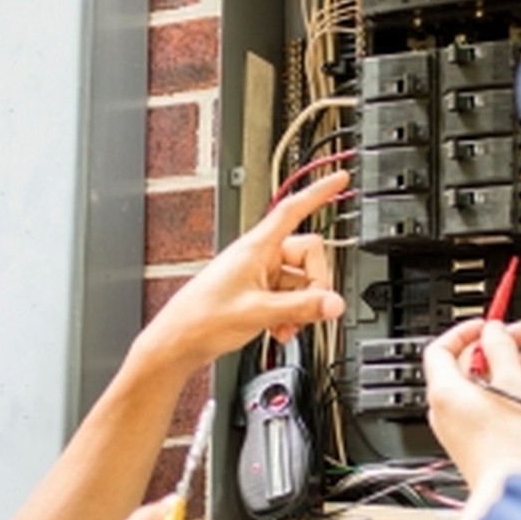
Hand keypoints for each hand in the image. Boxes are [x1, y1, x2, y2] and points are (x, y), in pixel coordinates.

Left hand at [139, 172, 349, 372]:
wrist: (180, 340)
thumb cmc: (203, 317)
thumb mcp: (259, 312)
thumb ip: (301, 307)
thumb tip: (334, 303)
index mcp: (257, 247)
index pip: (294, 209)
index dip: (319, 192)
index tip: (340, 179)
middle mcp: (260, 256)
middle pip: (309, 255)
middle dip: (314, 285)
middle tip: (306, 309)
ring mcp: (261, 275)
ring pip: (302, 280)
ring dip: (302, 306)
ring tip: (285, 325)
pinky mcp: (259, 292)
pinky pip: (291, 296)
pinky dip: (292, 313)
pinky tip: (280, 329)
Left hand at [423, 318, 520, 490]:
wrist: (510, 488)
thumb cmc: (509, 447)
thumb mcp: (513, 383)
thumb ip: (501, 349)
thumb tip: (494, 331)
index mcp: (445, 391)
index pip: (441, 346)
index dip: (466, 330)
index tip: (489, 324)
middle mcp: (442, 408)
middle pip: (462, 364)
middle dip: (494, 347)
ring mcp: (454, 426)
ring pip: (474, 383)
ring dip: (501, 367)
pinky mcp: (468, 440)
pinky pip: (478, 403)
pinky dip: (498, 389)